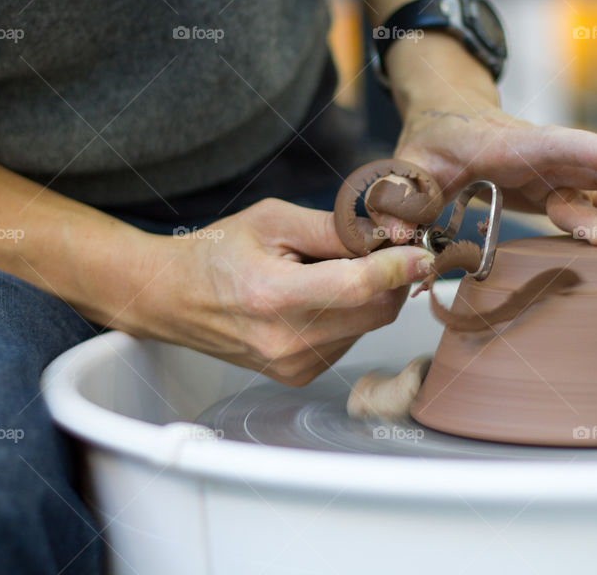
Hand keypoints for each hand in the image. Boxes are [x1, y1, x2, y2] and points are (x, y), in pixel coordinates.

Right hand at [128, 199, 432, 385]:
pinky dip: (348, 314)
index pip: (359, 286)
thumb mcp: (274, 221)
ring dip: (366, 296)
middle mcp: (286, 341)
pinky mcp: (298, 375)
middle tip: (376, 248)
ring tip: (325, 273)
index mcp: (274, 296)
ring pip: (367, 326)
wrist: (173, 298)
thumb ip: (335, 229)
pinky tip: (315, 297)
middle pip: (376, 311)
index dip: (399, 267)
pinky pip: (348, 340)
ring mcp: (292, 364)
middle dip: (389, 278)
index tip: (423, 252)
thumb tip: (391, 236)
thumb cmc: (218, 253)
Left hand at [382, 33, 596, 246]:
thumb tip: (394, 239)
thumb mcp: (408, 163)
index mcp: (502, 144)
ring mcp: (551, 171)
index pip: (546, 142)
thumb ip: (401, 196)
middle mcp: (538, 154)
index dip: (581, 147)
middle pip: (594, 168)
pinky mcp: (554, 188)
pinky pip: (592, 202)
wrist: (448, 117)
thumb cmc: (431, 139)